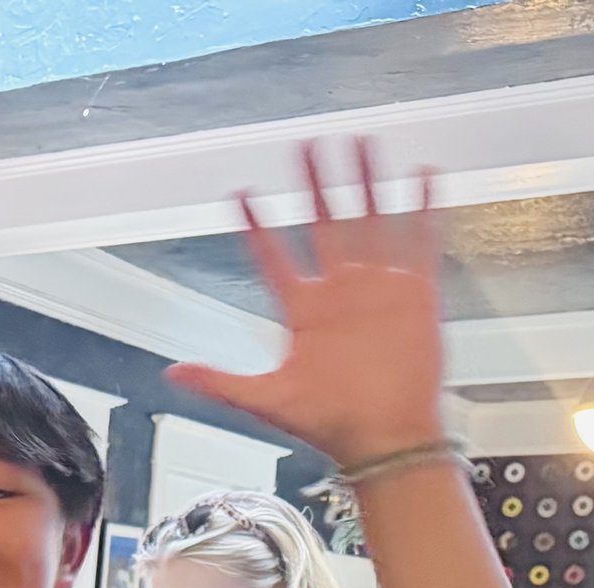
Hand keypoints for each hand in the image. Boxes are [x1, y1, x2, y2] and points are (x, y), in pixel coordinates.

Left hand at [168, 140, 445, 468]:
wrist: (383, 439)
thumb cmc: (327, 424)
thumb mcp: (264, 400)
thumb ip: (218, 381)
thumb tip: (171, 373)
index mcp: (302, 312)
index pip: (272, 258)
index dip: (255, 228)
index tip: (241, 194)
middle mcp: (339, 293)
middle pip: (323, 224)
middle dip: (314, 185)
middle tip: (305, 145)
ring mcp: (377, 289)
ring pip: (369, 221)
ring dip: (364, 183)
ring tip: (359, 142)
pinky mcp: (415, 294)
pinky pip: (419, 241)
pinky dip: (422, 207)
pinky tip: (421, 171)